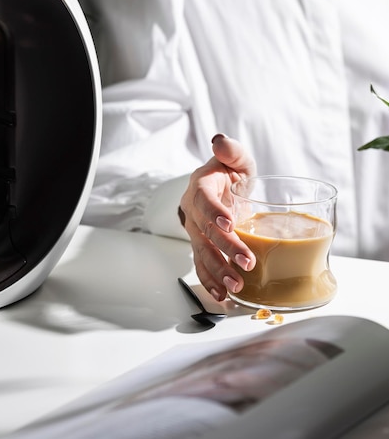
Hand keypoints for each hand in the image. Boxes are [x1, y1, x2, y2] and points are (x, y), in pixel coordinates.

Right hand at [179, 134, 256, 300]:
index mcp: (200, 187)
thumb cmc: (230, 173)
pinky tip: (222, 296)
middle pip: (205, 232)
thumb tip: (220, 142)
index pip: (203, 199)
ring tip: (235, 286)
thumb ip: (232, 151)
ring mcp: (196, 232)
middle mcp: (193, 212)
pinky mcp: (202, 247)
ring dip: (218, 271)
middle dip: (224, 249)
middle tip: (245, 263)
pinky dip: (211, 281)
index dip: (213, 211)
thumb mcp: (236, 158)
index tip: (229, 222)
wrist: (220, 189)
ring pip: (202, 253)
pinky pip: (202, 266)